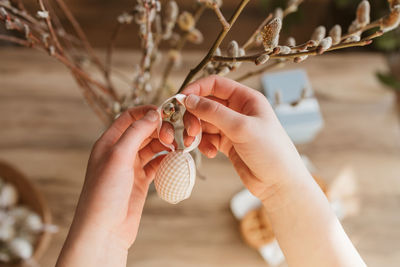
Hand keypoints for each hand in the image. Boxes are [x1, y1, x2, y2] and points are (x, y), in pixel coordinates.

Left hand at [57, 106, 173, 266]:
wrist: (105, 230)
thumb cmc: (104, 193)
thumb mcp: (119, 156)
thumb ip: (136, 133)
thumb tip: (154, 114)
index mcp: (109, 142)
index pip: (129, 118)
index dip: (146, 112)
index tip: (165, 113)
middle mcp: (119, 153)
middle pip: (143, 131)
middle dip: (159, 130)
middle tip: (172, 136)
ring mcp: (131, 167)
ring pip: (151, 147)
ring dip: (164, 144)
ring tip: (176, 148)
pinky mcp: (141, 181)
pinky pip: (156, 164)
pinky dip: (166, 160)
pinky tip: (174, 159)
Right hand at [179, 75, 307, 203]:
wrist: (279, 183)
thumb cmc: (270, 151)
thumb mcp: (241, 127)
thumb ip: (213, 112)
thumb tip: (188, 99)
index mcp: (246, 98)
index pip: (215, 84)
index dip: (196, 89)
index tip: (180, 101)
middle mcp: (238, 110)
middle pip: (205, 104)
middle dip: (194, 116)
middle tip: (190, 131)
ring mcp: (232, 128)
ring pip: (204, 122)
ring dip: (196, 132)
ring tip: (195, 144)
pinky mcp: (228, 144)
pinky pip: (207, 138)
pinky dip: (204, 144)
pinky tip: (210, 153)